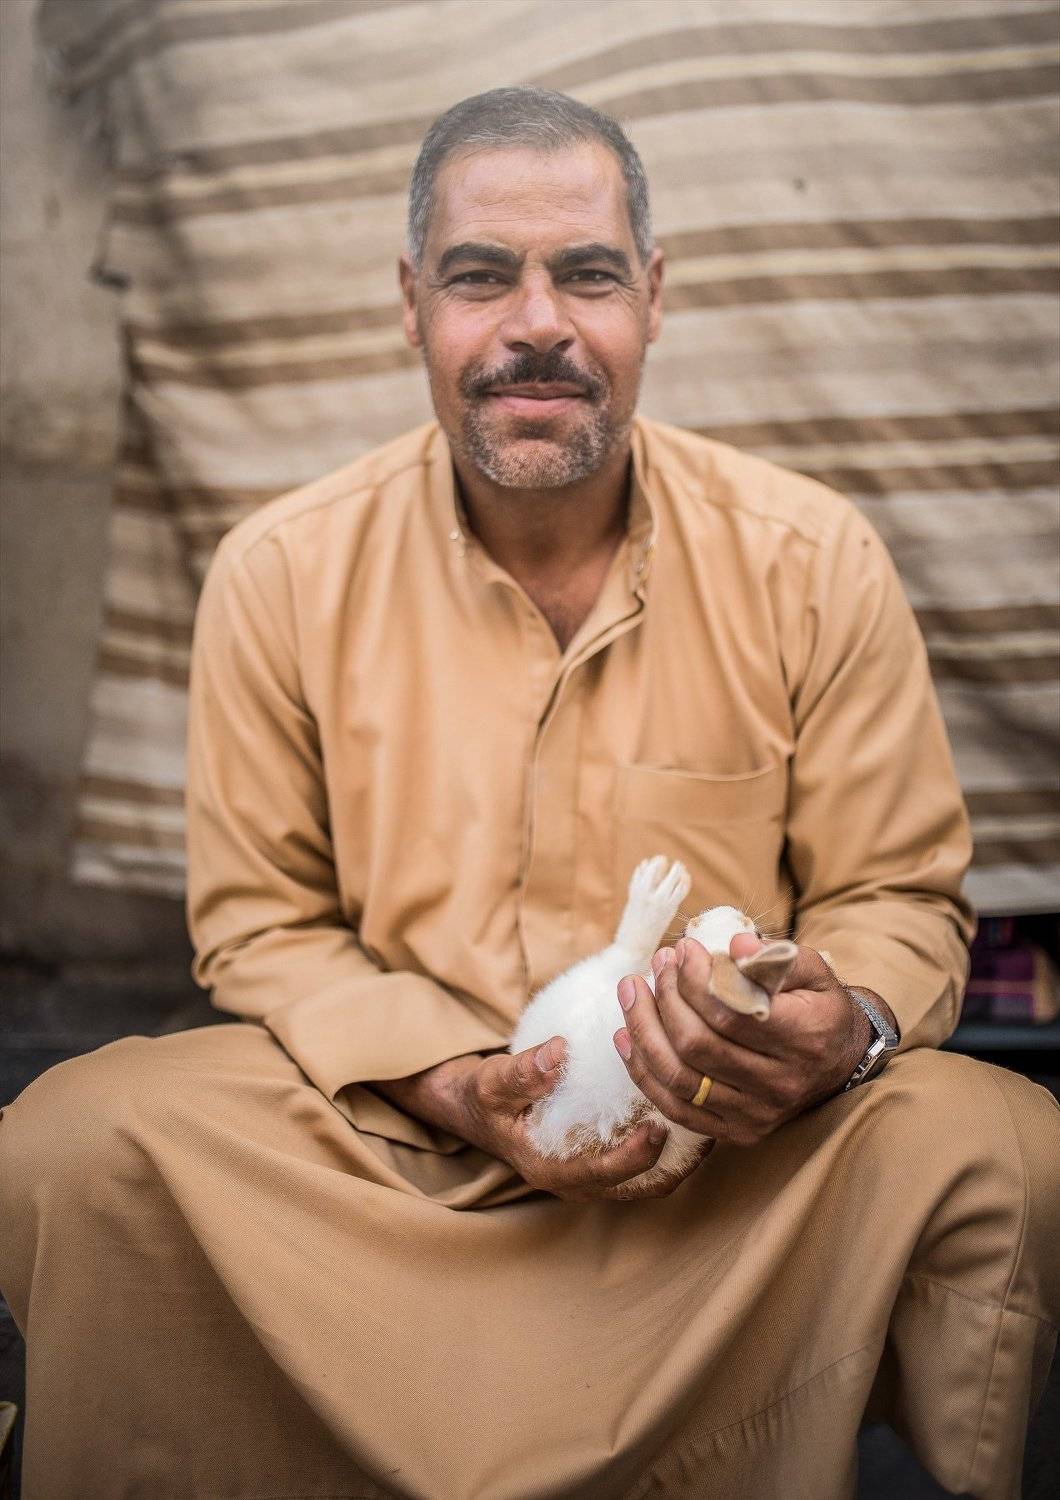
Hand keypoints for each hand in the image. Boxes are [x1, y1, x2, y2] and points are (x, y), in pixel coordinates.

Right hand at [455, 1039, 697, 1200]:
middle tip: (703, 1123)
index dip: (637, 1156)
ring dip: (677, 1158)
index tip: (660, 1125)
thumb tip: (559, 1051)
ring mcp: (589, 1176)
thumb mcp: (492, 1080)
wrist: (476, 1109)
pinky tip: (682, 1115)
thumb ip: (522, 1072)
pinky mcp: (598, 1161)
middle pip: (638, 1187)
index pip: (604, 1174)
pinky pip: (642, 1166)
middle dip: (675, 1163)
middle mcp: (575, 1182)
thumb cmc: (484, 1096)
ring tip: (705, 1119)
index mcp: (550, 1169)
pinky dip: (665, 1149)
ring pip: (646, 1181)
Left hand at [613, 935, 891, 1147]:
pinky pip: (676, 1109)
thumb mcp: (813, 971)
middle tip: (656, 965)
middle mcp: (781, 1084)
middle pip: (698, 1045)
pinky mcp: (737, 1132)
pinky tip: (625, 1036)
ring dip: (645, 1030)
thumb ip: (776, 955)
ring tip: (632, 991)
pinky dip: (643, 1073)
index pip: (732, 1012)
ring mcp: (757, 1114)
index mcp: (805, 1038)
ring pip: (679, 1079)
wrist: (839, 1062)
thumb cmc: (817, 1006)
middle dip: (666, 998)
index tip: (683, 950)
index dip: (696, 980)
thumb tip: (735, 945)